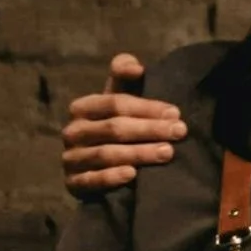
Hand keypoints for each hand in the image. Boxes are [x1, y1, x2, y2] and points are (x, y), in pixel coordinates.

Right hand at [62, 53, 188, 195]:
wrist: (101, 165)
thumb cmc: (119, 122)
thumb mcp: (122, 97)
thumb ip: (126, 76)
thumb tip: (135, 67)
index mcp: (83, 107)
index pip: (115, 103)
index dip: (147, 107)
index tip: (176, 113)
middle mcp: (72, 132)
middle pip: (114, 128)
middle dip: (150, 129)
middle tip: (180, 132)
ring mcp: (70, 158)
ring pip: (106, 154)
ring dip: (139, 153)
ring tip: (168, 152)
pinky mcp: (72, 183)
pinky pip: (90, 180)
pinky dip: (111, 177)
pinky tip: (132, 174)